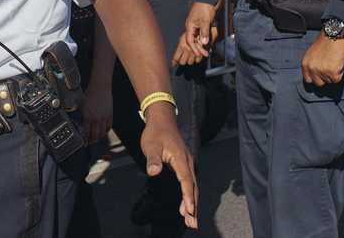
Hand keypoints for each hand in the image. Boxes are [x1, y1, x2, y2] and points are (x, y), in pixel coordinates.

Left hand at [82, 81, 112, 143]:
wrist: (100, 86)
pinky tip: (103, 131)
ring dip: (99, 137)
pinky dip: (106, 131)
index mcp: (87, 116)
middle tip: (90, 142)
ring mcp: (104, 117)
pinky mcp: (110, 115)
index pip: (86, 133)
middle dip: (92, 141)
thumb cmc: (90, 93)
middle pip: (95, 135)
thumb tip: (79, 122)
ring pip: (103, 133)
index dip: (84, 139)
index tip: (83, 142)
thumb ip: (81, 115)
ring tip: (96, 138)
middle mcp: (96, 119)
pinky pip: (109, 127)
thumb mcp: (81, 105)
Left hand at [140, 104, 198, 228]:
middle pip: (193, 187)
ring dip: (192, 203)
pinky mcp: (185, 165)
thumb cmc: (155, 133)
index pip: (186, 180)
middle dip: (193, 206)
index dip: (187, 196)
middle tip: (192, 223)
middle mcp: (187, 162)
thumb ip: (153, 159)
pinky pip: (190, 183)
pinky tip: (186, 207)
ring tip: (190, 220)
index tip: (189, 210)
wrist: (162, 120)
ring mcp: (188, 163)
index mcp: (180, 158)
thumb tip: (153, 172)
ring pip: (193, 186)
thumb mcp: (150, 145)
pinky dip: (190, 196)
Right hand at [177, 2, 216, 63]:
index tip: (199, 54)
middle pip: (193, 41)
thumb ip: (204, 32)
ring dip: (201, 45)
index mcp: (190, 26)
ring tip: (206, 51)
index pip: (190, 40)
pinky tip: (207, 44)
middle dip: (199, 48)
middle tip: (205, 54)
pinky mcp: (201, 25)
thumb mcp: (205, 21)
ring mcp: (196, 26)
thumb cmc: (204, 7)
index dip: (194, 48)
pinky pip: (201, 35)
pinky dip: (204, 40)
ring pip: (197, 38)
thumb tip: (203, 42)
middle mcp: (191, 27)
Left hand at [301, 35, 343, 86]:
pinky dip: (340, 73)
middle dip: (325, 78)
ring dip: (333, 74)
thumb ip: (312, 64)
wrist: (334, 35)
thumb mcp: (312, 54)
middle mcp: (311, 69)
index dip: (316, 78)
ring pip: (329, 81)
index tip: (321, 75)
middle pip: (319, 83)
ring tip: (334, 62)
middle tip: (330, 68)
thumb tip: (316, 74)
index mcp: (305, 64)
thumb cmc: (325, 42)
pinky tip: (338, 63)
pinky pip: (337, 79)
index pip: (308, 80)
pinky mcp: (332, 72)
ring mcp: (321, 71)